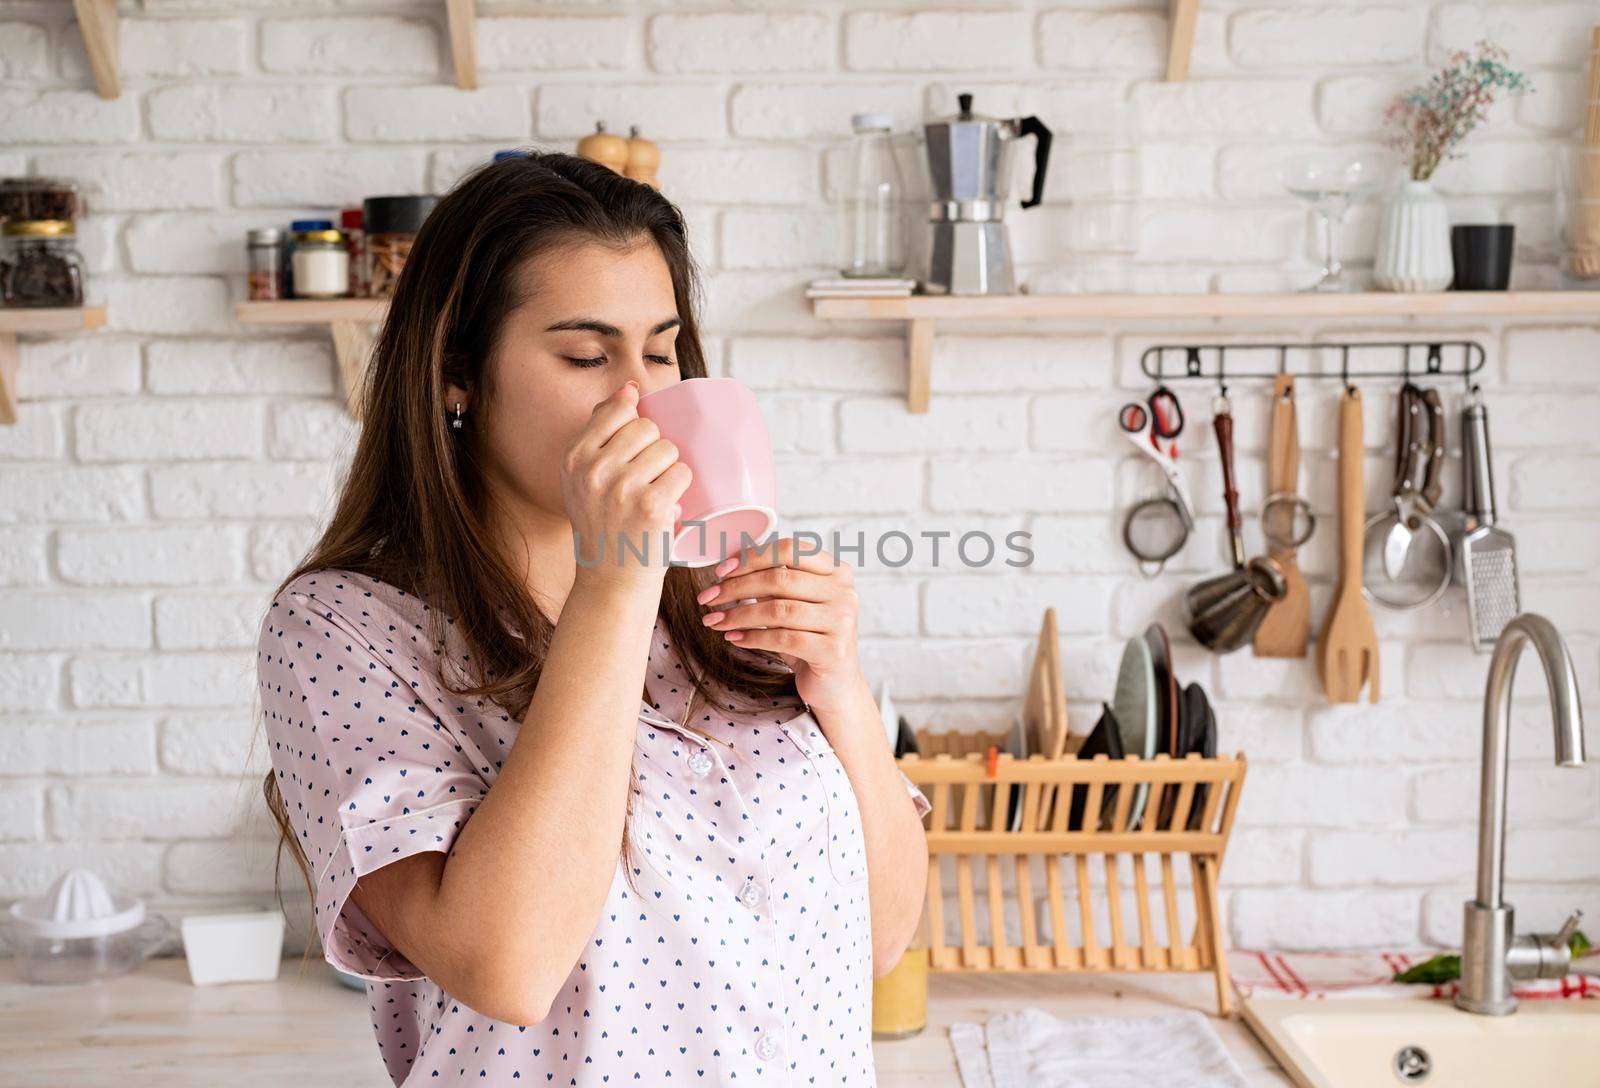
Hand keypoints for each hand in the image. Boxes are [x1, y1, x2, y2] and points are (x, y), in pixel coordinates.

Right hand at [561, 380, 691, 584]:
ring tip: (656, 494)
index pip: (617, 410)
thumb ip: (600, 431)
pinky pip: (682, 473)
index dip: (634, 426)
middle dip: (655, 450)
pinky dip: (683, 488)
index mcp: (574, 457)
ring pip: (668, 449)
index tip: (632, 454)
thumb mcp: (583, 478)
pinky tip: (669, 505)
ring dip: (670, 469)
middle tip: (646, 481)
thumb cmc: (604, 525)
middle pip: (647, 428)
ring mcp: (622, 487)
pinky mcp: (651, 506)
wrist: (611, 581)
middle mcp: (593, 470)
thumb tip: (630, 388)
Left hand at [695, 537, 868, 715]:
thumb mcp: (792, 604)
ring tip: (714, 621)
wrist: (835, 684)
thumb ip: (771, 582)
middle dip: (736, 587)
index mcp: (836, 569)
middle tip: (708, 598)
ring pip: (779, 609)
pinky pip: (784, 638)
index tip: (720, 571)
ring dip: (738, 615)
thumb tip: (728, 566)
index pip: (789, 550)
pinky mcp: (833, 650)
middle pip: (780, 578)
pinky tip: (734, 639)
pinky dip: (753, 638)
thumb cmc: (809, 638)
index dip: (751, 557)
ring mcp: (841, 620)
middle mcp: (844, 591)